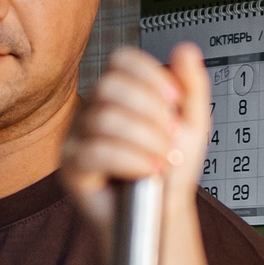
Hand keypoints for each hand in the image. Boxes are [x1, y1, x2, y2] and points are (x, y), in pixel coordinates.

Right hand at [62, 44, 211, 232]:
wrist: (164, 214)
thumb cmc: (171, 171)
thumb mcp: (192, 125)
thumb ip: (191, 87)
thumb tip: (185, 50)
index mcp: (119, 93)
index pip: (121, 61)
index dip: (149, 75)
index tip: (175, 100)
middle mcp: (93, 110)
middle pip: (109, 86)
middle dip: (150, 112)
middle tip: (171, 137)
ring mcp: (77, 137)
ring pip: (104, 119)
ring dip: (145, 141)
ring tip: (163, 159)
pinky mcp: (71, 166)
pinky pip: (94, 152)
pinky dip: (130, 160)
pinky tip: (147, 170)